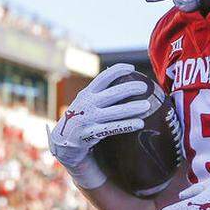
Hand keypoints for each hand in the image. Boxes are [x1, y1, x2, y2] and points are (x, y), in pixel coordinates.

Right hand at [48, 63, 149, 188]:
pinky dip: (127, 125)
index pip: (103, 78)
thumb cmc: (80, 118)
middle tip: (144, 87)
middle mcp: (87, 104)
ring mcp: (88, 119)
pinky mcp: (91, 134)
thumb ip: (99, 94)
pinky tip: (140, 123)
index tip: (131, 68)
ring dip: (132, 108)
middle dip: (130, 89)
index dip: (117, 70)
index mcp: (86, 93)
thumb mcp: (85, 102)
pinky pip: (112, 128)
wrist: (62, 141)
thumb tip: (125, 85)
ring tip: (147, 106)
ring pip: (114, 112)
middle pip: (112, 94)